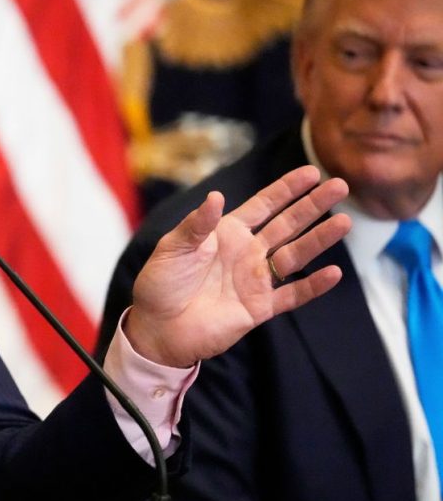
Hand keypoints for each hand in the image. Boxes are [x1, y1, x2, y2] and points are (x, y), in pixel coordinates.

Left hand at [125, 165, 351, 367]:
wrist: (157, 327)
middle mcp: (246, 253)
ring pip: (295, 255)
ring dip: (319, 239)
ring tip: (344, 222)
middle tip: (340, 186)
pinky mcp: (259, 307)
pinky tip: (333, 273)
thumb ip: (197, 224)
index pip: (264, 205)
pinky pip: (292, 295)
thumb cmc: (160, 284)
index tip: (312, 172)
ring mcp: (256, 279)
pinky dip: (312, 286)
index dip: (287, 189)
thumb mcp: (173, 248)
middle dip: (312, 205)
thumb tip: (217, 196)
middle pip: (287, 224)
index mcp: (226, 233)